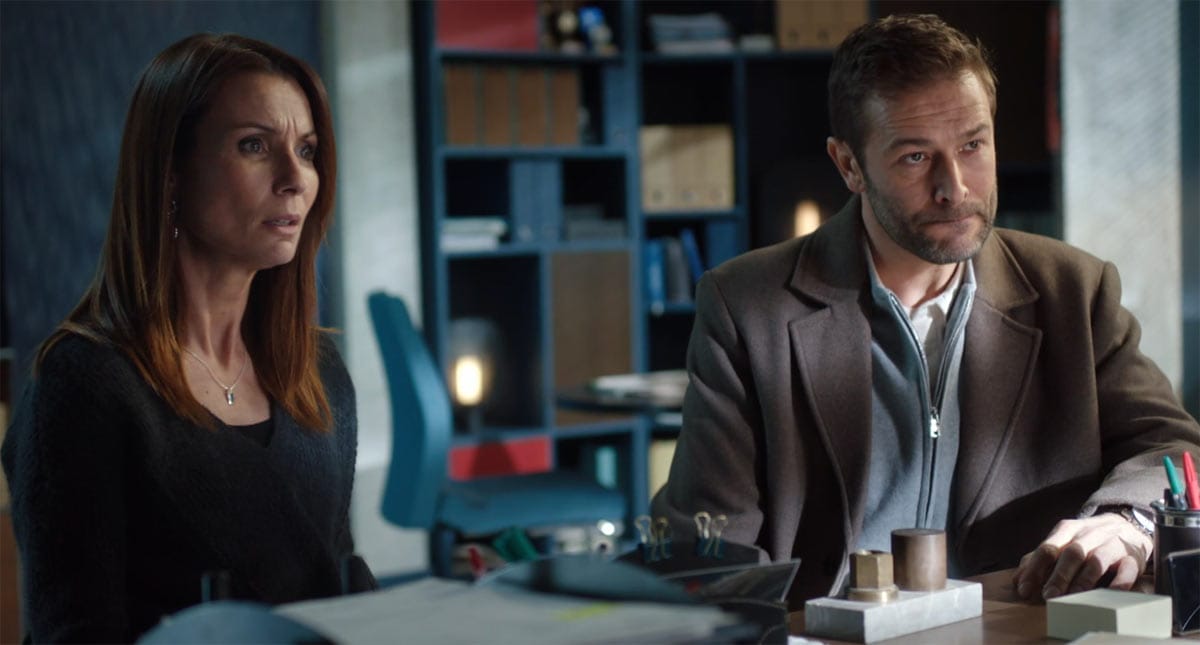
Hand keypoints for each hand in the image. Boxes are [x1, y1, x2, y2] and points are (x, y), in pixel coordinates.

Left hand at [1011, 513, 1151, 601]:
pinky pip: (1128, 569)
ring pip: (1097, 560)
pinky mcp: (1133, 557)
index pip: (1047, 548)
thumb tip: (1018, 580)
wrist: (1127, 525)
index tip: (1025, 589)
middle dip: (1059, 575)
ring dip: (1084, 579)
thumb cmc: (1088, 540)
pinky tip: (1110, 593)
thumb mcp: (1063, 542)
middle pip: (1072, 553)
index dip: (1034, 569)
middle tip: (1048, 596)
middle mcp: (1089, 534)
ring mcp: (1113, 544)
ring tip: (1074, 597)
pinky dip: (1120, 581)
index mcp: (1068, 530)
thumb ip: (1040, 559)